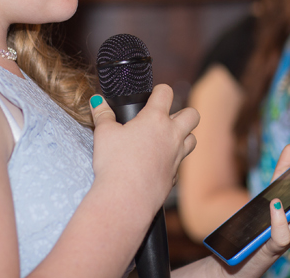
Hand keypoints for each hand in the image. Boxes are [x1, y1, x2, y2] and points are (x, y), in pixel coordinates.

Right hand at [87, 84, 198, 216]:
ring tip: (166, 140)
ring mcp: (176, 155)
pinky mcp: (174, 175)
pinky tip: (158, 165)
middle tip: (167, 119)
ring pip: (192, 139)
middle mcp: (172, 134)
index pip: (166, 93)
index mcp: (155, 119)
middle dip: (183, 113)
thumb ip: (102, 115)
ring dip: (183, 137)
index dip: (160, 90)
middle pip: (192, 114)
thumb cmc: (114, 164)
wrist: (125, 199)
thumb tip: (97, 100)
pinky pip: (180, 164)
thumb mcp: (103, 135)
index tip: (154, 94)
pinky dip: (173, 161)